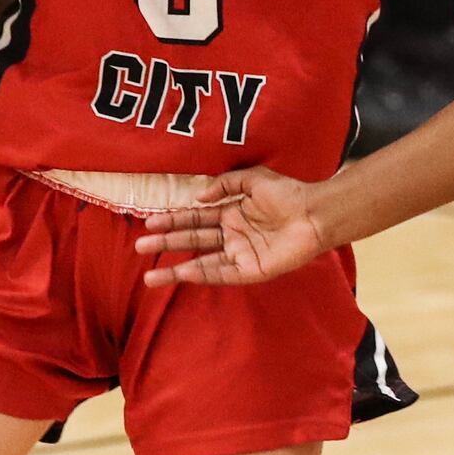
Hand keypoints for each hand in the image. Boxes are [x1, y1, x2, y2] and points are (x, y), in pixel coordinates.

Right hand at [137, 166, 323, 285]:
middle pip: (193, 240)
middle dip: (167, 243)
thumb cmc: (288, 194)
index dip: (173, 220)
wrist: (313, 213)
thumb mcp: (253, 179)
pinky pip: (223, 273)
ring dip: (176, 269)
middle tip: (140, 246)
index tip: (150, 222)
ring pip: (202, 262)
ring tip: (150, 275)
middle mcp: (232, 235)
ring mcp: (240, 254)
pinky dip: (202, 274)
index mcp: (232, 214)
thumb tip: (198, 197)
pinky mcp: (251, 270)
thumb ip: (225, 184)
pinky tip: (183, 274)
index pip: (196, 218)